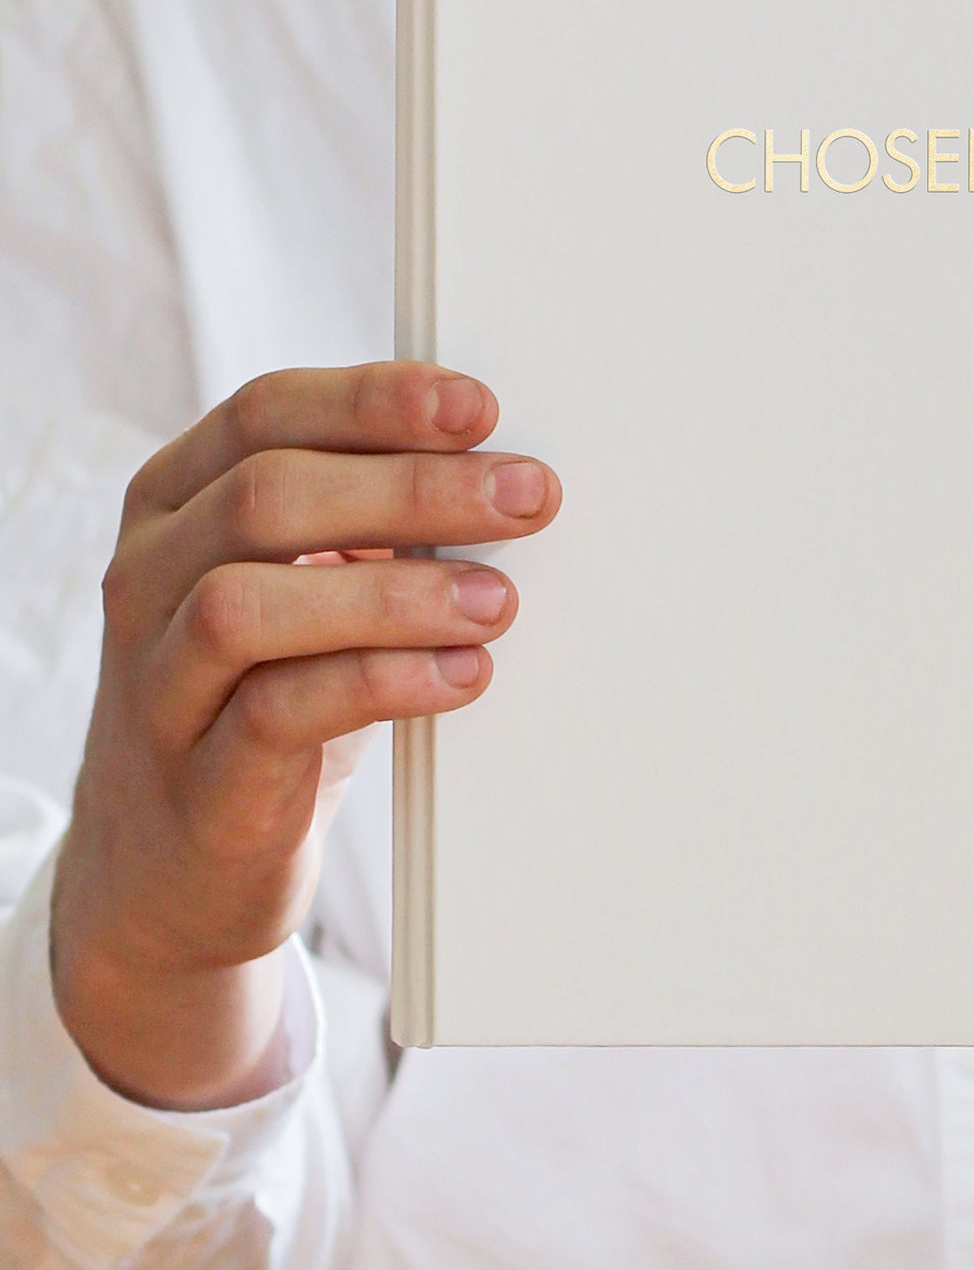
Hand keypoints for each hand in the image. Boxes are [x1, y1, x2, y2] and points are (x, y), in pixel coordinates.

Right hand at [52, 363, 560, 1108]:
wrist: (175, 870)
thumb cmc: (265, 694)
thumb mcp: (306, 587)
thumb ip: (370, 522)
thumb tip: (503, 468)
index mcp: (176, 505)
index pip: (265, 413)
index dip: (375, 400)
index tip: (482, 407)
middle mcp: (148, 580)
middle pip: (265, 496)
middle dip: (413, 487)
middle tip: (529, 495)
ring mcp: (159, 684)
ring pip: (245, 603)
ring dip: (392, 593)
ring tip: (498, 601)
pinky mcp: (200, 784)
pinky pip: (276, 713)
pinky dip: (381, 682)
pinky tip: (463, 676)